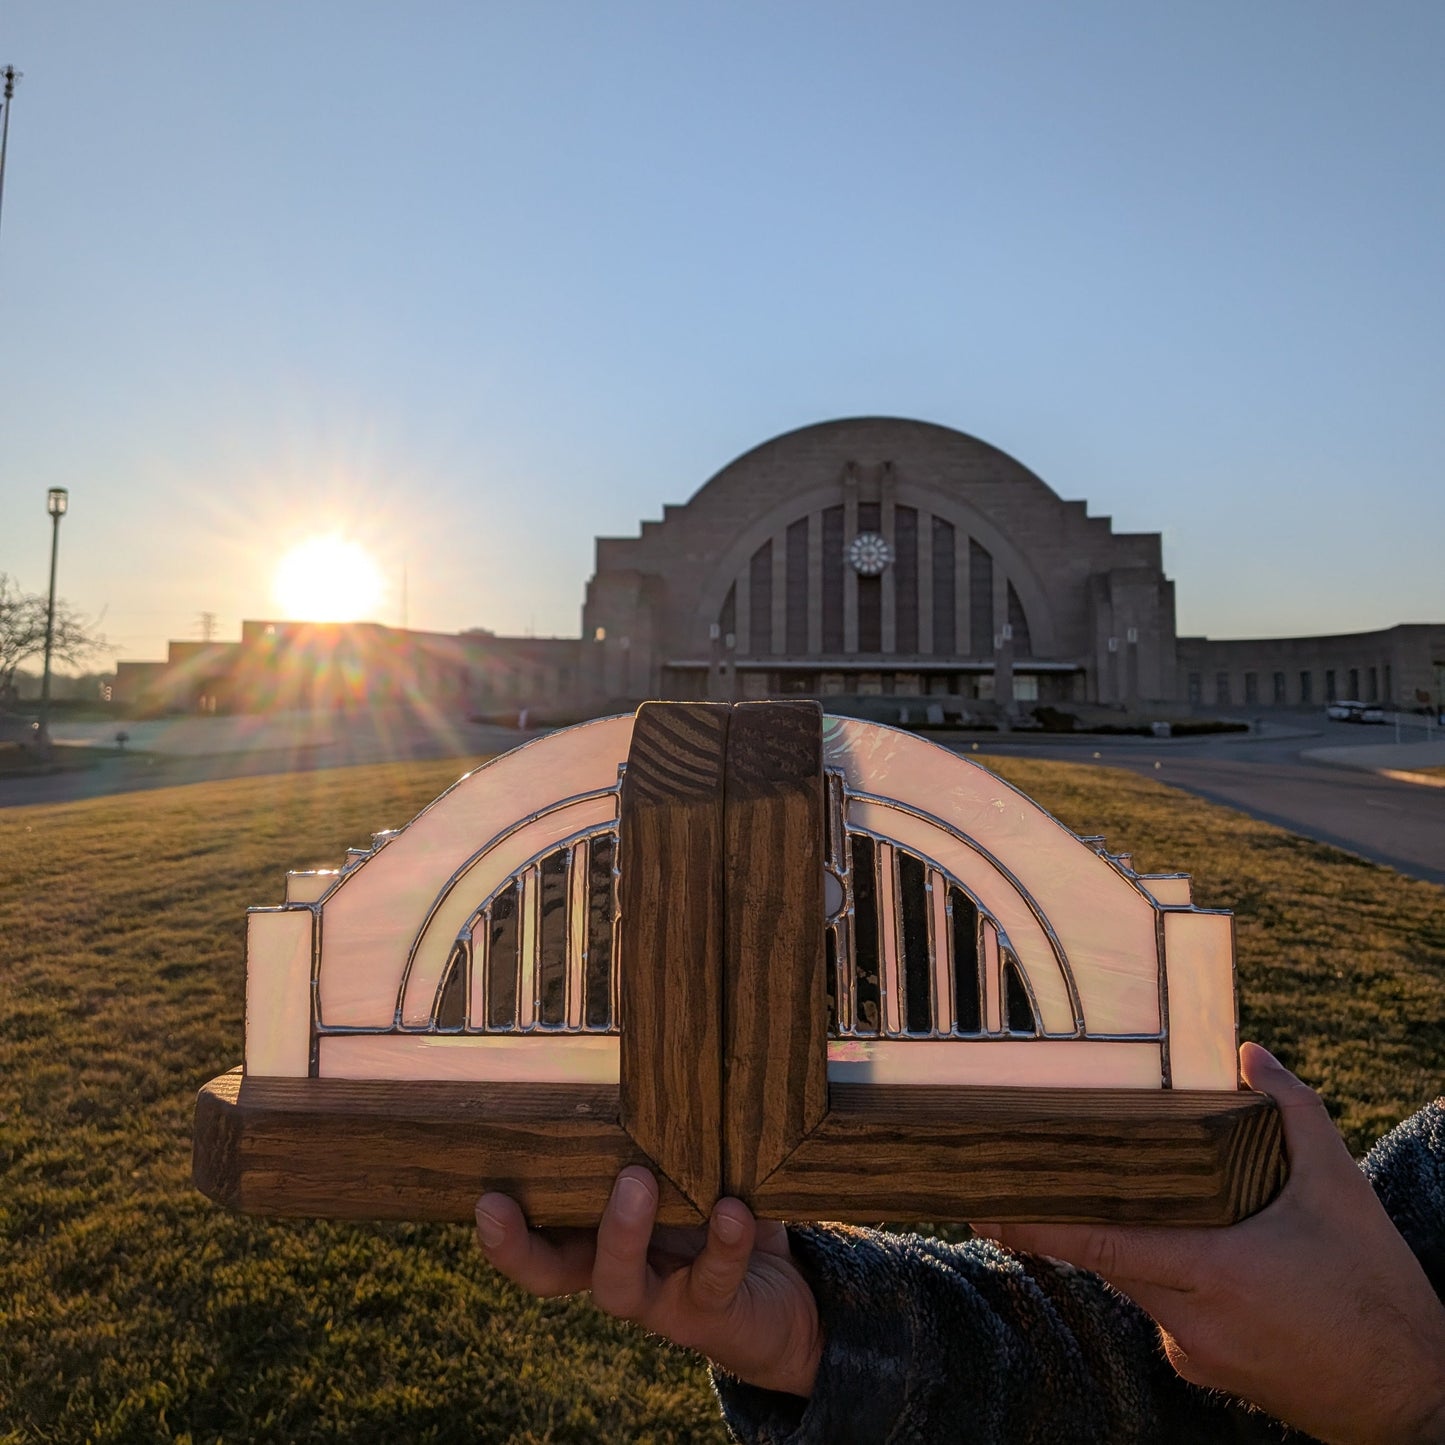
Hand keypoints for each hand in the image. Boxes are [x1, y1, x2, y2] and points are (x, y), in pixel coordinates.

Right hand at [475, 1166, 822, 1397]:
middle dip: (523, 1247)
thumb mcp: (690, 1175)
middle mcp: (618, 1272)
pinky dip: (723, 1243)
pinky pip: (712, 1279)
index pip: (536, 1239)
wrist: (786, 1299)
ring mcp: (661, 1299)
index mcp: (599, 1237)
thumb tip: (651, 1059)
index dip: (503, 1234)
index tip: (484, 1198)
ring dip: (622, 1233)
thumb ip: (663, 1139)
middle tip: (506, 1200)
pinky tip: (732, 1211)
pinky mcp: (713, 1312)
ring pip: (619, 1284)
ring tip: (638, 1180)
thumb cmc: (723, 1217)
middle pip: (551, 1275)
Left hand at [973, 1043, 1444, 1444]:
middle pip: (1108, 1256)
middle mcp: (1188, 1321)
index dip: (1034, 1226)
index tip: (984, 1209)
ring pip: (1135, 1281)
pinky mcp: (1206, 1368)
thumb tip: (1246, 1051)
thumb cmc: (1377, 1294)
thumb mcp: (1340, 1188)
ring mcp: (1194, 1352)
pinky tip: (1198, 1248)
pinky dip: (1166, 1273)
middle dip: (1079, 1216)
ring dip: (1134, 1242)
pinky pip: (1164, 1308)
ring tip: (1146, 1199)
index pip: (1097, 1244)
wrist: (1414, 1397)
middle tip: (1039, 1173)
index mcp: (1210, 1273)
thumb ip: (1290, 1110)